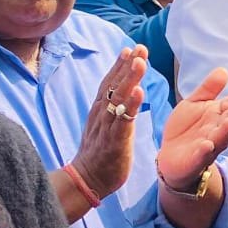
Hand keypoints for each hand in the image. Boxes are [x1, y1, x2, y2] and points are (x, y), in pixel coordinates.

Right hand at [70, 47, 147, 199]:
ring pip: (118, 99)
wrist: (87, 179)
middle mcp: (101, 115)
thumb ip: (112, 109)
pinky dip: (130, 105)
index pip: (109, 83)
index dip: (119, 65)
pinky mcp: (114, 141)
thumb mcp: (105, 126)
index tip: (130, 48)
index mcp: (99, 111)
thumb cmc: (99, 153)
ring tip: (140, 62)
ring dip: (130, 79)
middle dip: (127, 65)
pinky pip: (122, 121)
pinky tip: (139, 92)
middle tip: (139, 48)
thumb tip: (121, 94)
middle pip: (114, 85)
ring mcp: (107, 127)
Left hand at [156, 67, 227, 191]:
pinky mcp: (196, 160)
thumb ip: (208, 89)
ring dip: (227, 131)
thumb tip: (224, 70)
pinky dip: (205, 151)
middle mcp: (218, 130)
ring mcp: (209, 146)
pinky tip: (207, 144)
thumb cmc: (186, 127)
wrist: (170, 155)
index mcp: (219, 114)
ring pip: (220, 138)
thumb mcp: (194, 102)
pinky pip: (201, 156)